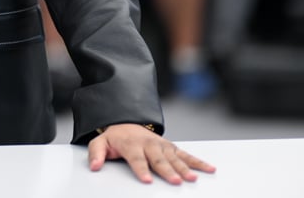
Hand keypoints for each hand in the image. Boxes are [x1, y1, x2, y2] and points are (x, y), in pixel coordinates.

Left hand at [88, 123, 214, 183]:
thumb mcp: (100, 142)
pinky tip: (209, 169)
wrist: (126, 122)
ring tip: (192, 178)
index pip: (137, 159)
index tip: (147, 180)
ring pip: (174, 158)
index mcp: (131, 144)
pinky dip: (198, 161)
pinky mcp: (171, 147)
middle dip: (167, 171)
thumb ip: (96, 154)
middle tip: (176, 181)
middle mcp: (149, 144)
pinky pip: (186, 154)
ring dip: (185, 168)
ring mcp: (162, 145)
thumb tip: (94, 167)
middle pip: (159, 160)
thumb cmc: (115, 138)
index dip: (141, 169)